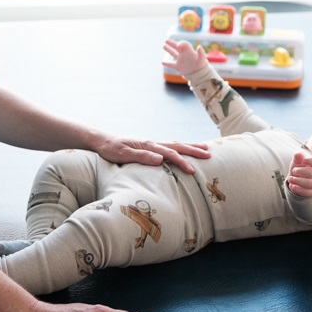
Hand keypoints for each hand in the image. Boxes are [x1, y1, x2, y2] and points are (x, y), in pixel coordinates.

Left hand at [95, 135, 210, 173]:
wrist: (102, 140)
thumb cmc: (110, 149)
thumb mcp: (123, 154)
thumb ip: (141, 156)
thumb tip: (161, 159)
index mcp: (148, 145)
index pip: (170, 153)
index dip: (182, 162)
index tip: (192, 171)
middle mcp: (153, 142)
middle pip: (177, 145)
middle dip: (194, 150)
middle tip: (209, 154)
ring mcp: (152, 144)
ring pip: (175, 144)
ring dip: (190, 146)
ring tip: (204, 148)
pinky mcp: (149, 146)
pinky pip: (170, 146)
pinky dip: (180, 146)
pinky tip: (184, 149)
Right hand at [162, 38, 207, 77]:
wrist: (200, 74)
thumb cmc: (202, 66)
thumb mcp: (202, 59)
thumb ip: (201, 53)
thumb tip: (199, 46)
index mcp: (189, 51)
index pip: (184, 44)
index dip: (181, 43)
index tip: (178, 45)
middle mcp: (184, 54)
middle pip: (177, 47)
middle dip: (172, 43)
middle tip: (166, 40)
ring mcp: (181, 60)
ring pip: (173, 54)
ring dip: (168, 50)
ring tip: (164, 46)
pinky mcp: (178, 67)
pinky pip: (171, 65)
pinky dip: (167, 64)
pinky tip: (162, 62)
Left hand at [286, 150, 311, 197]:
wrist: (299, 181)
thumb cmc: (299, 169)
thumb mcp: (297, 162)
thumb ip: (297, 157)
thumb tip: (298, 154)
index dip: (311, 161)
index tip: (303, 160)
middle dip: (302, 171)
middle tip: (293, 170)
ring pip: (310, 183)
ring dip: (299, 181)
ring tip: (290, 179)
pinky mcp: (311, 192)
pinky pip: (307, 192)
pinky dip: (298, 189)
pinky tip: (292, 185)